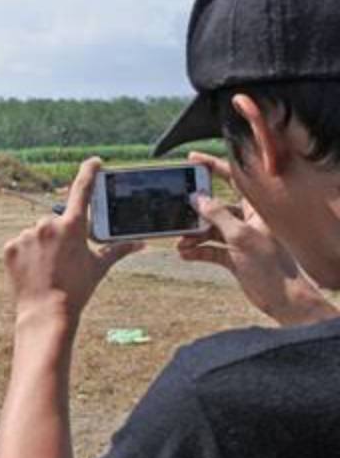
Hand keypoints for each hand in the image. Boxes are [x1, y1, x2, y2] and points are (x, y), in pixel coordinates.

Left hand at [2, 157, 143, 323]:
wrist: (46, 313)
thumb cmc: (77, 290)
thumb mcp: (99, 267)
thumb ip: (118, 249)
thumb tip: (142, 243)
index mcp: (72, 226)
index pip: (82, 191)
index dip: (88, 173)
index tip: (93, 162)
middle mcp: (47, 225)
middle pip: (55, 221)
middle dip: (59, 234)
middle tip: (63, 259)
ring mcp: (26, 235)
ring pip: (35, 233)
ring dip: (41, 244)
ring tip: (47, 268)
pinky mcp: (10, 247)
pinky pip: (19, 244)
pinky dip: (25, 254)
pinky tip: (32, 270)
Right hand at [179, 152, 337, 326]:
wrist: (281, 297)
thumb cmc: (269, 264)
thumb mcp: (240, 236)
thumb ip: (217, 215)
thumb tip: (197, 198)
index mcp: (254, 210)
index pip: (232, 181)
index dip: (213, 167)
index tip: (192, 160)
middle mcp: (246, 221)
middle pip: (215, 208)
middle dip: (195, 211)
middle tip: (177, 208)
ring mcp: (238, 240)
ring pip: (209, 231)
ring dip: (193, 236)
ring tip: (180, 243)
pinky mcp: (232, 258)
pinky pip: (210, 250)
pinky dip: (197, 252)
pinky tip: (184, 255)